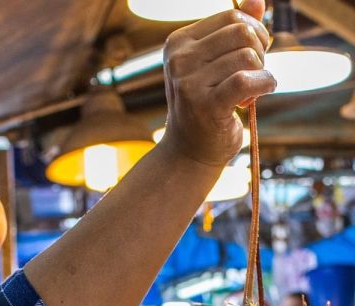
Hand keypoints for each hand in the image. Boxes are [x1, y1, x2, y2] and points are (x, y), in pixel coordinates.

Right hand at [159, 0, 275, 167]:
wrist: (188, 152)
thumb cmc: (206, 104)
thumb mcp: (217, 63)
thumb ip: (236, 29)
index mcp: (177, 44)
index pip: (231, 16)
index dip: (252, 31)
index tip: (250, 56)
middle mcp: (179, 61)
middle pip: (242, 32)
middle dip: (259, 51)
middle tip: (252, 74)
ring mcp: (189, 84)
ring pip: (248, 56)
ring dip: (260, 73)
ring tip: (248, 92)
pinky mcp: (205, 105)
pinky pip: (248, 79)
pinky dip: (265, 85)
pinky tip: (258, 96)